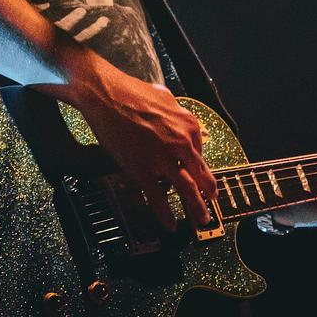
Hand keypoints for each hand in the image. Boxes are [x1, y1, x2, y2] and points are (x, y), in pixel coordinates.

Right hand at [62, 61, 216, 232]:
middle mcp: (180, 143)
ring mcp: (162, 158)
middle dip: (209, 194)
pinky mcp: (142, 170)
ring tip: (201, 220)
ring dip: (196, 208)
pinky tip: (170, 224)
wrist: (104, 94)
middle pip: (200, 175)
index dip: (198, 168)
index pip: (199, 153)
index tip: (199, 177)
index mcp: (188, 125)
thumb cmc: (130, 92)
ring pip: (186, 189)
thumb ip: (175, 111)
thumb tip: (178, 119)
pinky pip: (158, 197)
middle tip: (213, 205)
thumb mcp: (164, 96)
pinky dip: (165, 214)